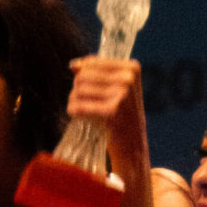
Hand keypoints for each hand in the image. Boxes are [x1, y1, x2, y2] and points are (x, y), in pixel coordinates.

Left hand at [66, 57, 147, 171]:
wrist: (133, 144)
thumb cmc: (122, 115)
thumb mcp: (118, 89)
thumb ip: (98, 73)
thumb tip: (74, 65)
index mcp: (132, 69)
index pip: (93, 62)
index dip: (81, 72)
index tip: (82, 84)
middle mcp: (128, 79)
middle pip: (84, 76)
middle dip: (77, 89)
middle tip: (81, 101)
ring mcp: (122, 94)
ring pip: (79, 90)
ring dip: (74, 100)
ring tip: (80, 109)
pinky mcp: (111, 111)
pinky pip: (80, 106)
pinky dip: (74, 111)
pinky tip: (76, 115)